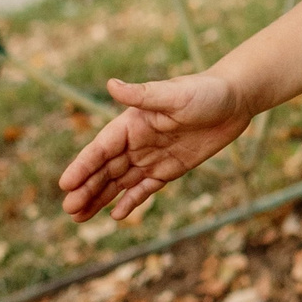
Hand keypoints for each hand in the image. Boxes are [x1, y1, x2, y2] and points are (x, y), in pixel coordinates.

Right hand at [57, 73, 251, 221]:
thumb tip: (111, 85)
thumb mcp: (174, 94)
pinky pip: (145, 188)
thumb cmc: (205, 91)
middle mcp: (136, 142)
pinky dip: (131, 200)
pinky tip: (116, 215)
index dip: (83, 167)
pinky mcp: (169, 169)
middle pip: (105, 169)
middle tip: (69, 210)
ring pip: (120, 182)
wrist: (235, 100)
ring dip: (100, 198)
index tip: (66, 185)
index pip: (101, 149)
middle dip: (87, 189)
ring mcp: (151, 156)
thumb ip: (143, 95)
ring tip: (78, 217)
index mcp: (131, 123)